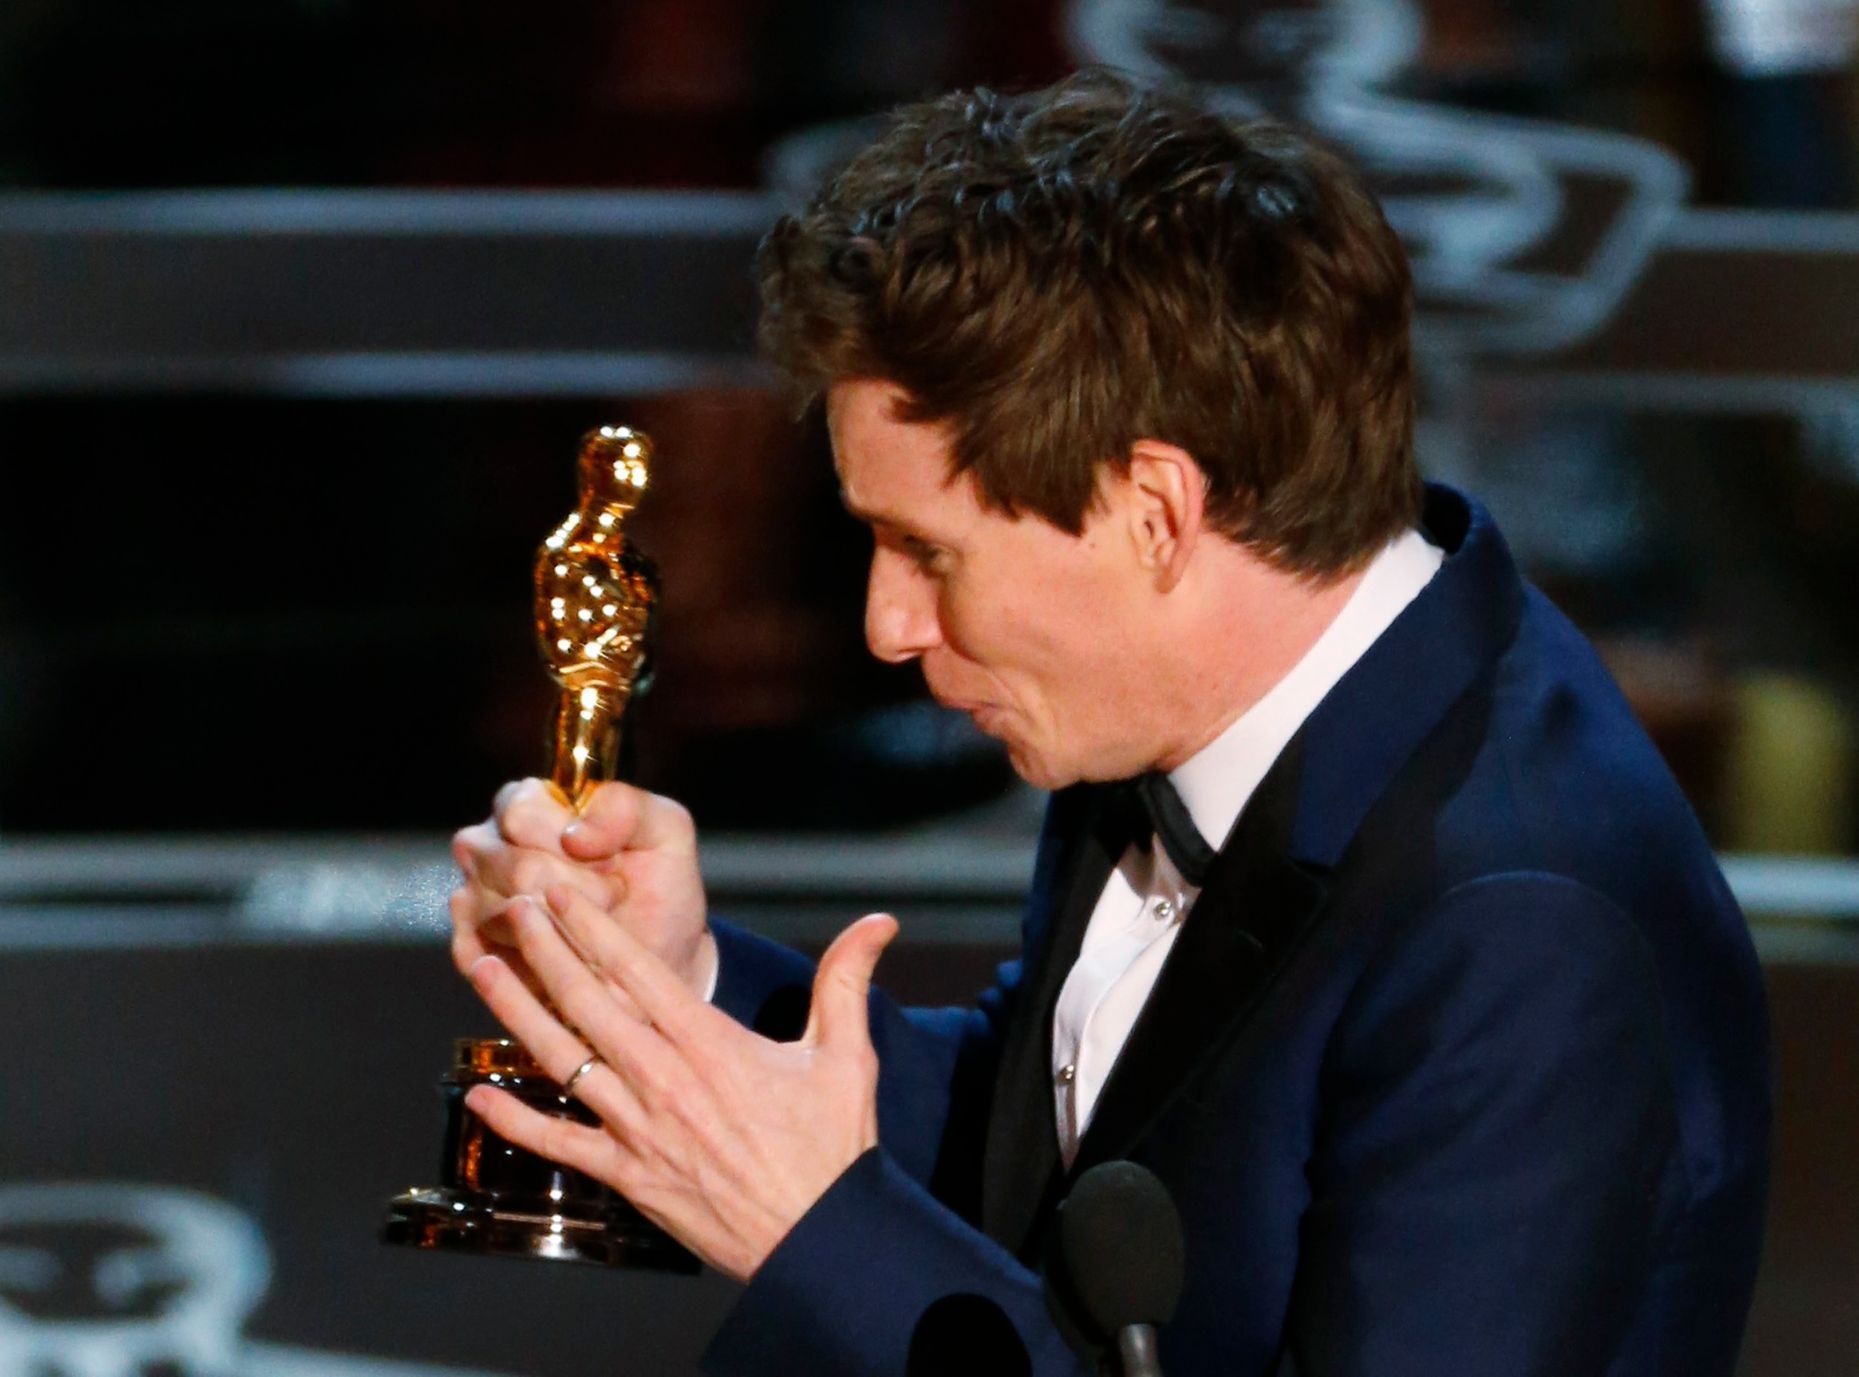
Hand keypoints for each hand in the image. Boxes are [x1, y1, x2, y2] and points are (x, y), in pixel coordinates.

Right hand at [449, 778, 714, 998]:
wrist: (656, 960)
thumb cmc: (657, 890)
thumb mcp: (665, 833)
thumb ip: (627, 808)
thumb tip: (572, 835)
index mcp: (530, 803)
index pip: (521, 813)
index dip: (567, 843)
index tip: (611, 862)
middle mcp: (490, 845)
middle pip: (515, 867)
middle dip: (577, 891)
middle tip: (610, 898)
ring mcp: (473, 896)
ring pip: (501, 914)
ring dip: (561, 929)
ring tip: (589, 925)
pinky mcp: (471, 948)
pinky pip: (485, 955)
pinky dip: (535, 961)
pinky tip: (564, 954)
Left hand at [464, 884, 897, 1281]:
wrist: (818, 1239)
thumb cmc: (832, 1149)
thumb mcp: (847, 1056)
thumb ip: (846, 982)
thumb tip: (879, 923)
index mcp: (709, 1044)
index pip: (637, 970)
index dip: (591, 927)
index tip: (560, 893)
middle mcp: (663, 1079)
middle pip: (586, 1002)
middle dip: (543, 949)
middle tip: (510, 908)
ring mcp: (638, 1129)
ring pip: (561, 1060)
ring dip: (516, 1012)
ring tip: (483, 969)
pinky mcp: (626, 1176)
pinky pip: (559, 1142)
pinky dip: (514, 1121)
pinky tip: (477, 1098)